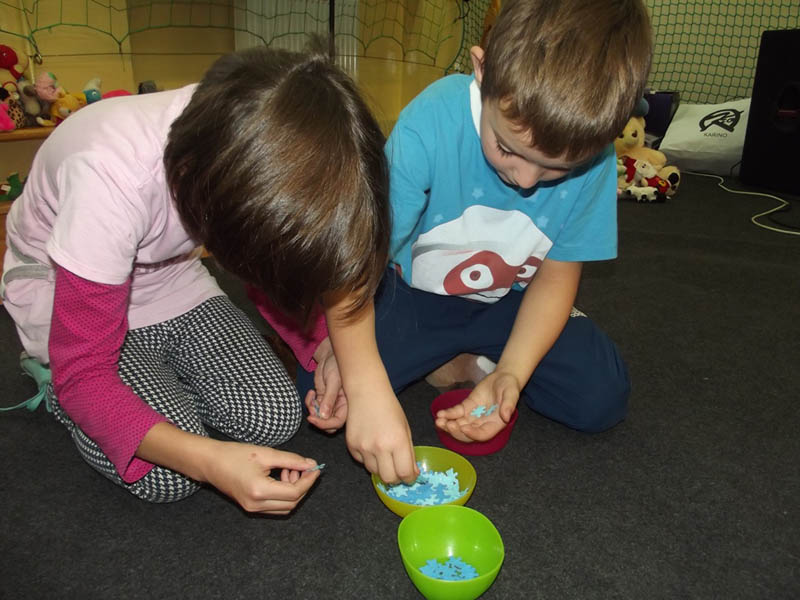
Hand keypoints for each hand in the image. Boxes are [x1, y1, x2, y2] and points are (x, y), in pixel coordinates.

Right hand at [204, 441, 321, 514]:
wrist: (210, 463)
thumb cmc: (234, 454)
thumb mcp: (265, 453)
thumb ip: (291, 460)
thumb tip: (311, 464)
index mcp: (259, 490)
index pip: (294, 492)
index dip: (308, 480)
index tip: (315, 468)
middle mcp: (256, 504)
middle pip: (292, 502)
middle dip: (304, 485)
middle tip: (304, 467)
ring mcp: (252, 508)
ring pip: (285, 507)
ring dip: (294, 491)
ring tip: (290, 470)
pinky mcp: (250, 507)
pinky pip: (276, 506)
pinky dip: (284, 494)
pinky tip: (282, 477)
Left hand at [306, 337, 347, 432]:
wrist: (330, 355)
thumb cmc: (337, 364)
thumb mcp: (333, 381)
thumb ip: (329, 398)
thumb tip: (324, 416)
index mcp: (348, 403)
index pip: (338, 422)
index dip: (325, 424)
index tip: (312, 418)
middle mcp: (340, 406)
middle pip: (329, 424)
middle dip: (318, 419)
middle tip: (311, 409)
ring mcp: (330, 403)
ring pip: (320, 417)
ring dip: (312, 410)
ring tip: (311, 397)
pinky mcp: (322, 399)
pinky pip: (314, 408)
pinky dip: (309, 403)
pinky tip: (311, 392)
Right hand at [345, 388, 417, 484]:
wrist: (366, 392)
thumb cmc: (390, 408)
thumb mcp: (405, 429)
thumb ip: (409, 453)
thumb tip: (413, 474)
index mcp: (398, 441)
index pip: (405, 473)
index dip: (409, 478)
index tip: (409, 476)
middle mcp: (380, 447)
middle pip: (388, 479)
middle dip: (395, 478)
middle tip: (397, 471)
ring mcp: (363, 448)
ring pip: (374, 472)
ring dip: (381, 468)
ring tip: (384, 453)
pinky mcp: (351, 446)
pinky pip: (362, 462)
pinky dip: (368, 459)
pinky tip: (371, 445)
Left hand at [434, 371, 519, 442]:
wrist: (502, 378)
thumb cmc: (510, 387)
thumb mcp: (512, 393)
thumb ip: (509, 405)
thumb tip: (506, 416)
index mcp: (495, 424)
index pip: (483, 434)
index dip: (473, 434)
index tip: (464, 428)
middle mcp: (483, 423)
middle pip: (468, 433)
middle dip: (456, 431)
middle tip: (448, 425)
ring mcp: (473, 416)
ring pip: (459, 424)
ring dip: (448, 425)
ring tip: (439, 421)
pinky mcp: (467, 407)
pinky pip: (456, 413)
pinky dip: (448, 414)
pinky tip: (440, 413)